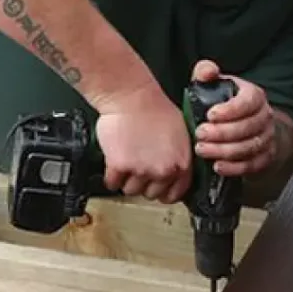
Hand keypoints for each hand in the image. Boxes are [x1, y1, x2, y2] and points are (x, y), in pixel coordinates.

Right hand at [95, 82, 192, 203]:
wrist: (131, 97)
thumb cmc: (154, 108)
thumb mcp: (180, 134)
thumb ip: (179, 156)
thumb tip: (174, 171)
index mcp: (181, 163)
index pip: (176, 193)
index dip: (165, 192)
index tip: (158, 189)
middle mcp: (164, 171)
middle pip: (151, 194)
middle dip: (143, 183)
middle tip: (138, 166)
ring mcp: (141, 170)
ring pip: (130, 190)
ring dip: (126, 179)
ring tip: (126, 159)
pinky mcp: (120, 167)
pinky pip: (112, 184)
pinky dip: (111, 176)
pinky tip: (114, 162)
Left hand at [190, 59, 275, 176]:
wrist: (249, 124)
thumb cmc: (226, 103)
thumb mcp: (216, 84)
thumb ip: (206, 73)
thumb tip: (207, 72)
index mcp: (255, 96)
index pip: (248, 102)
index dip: (230, 110)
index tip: (210, 115)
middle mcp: (265, 116)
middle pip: (248, 127)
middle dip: (222, 133)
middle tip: (199, 134)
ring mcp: (267, 138)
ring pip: (250, 147)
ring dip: (224, 151)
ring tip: (202, 150)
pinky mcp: (265, 157)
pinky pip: (253, 165)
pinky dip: (235, 168)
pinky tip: (217, 166)